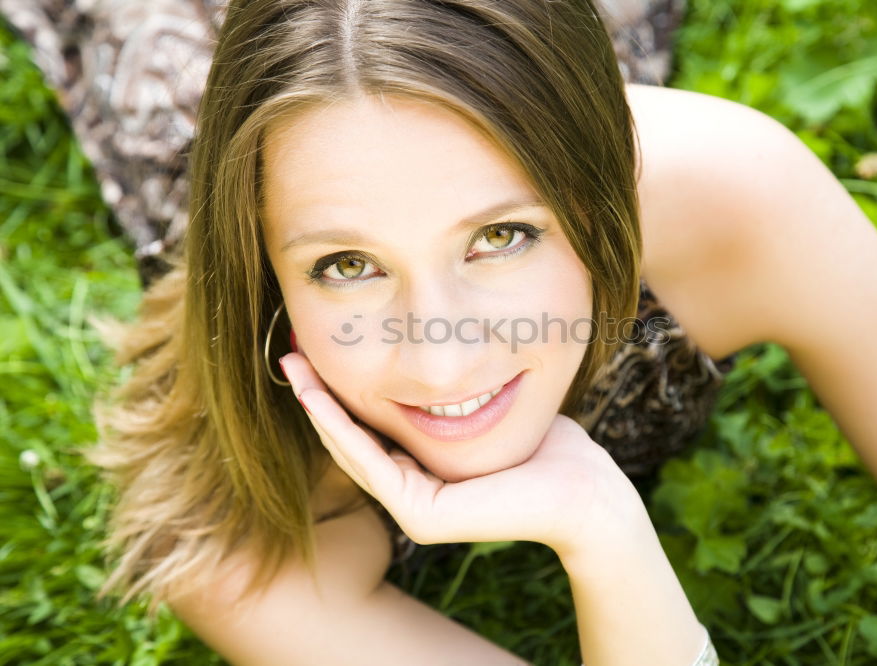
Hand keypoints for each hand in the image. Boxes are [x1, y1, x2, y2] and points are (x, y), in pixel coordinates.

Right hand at [279, 352, 648, 556]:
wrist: (583, 487)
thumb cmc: (549, 446)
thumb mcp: (488, 406)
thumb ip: (453, 395)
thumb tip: (433, 357)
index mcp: (427, 475)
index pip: (372, 432)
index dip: (340, 393)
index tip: (318, 351)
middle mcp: (413, 496)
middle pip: (353, 440)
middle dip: (319, 395)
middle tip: (289, 355)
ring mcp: (414, 510)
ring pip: (353, 451)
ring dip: (319, 408)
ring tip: (292, 367)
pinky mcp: (420, 515)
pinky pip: (372, 464)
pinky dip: (343, 428)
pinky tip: (319, 396)